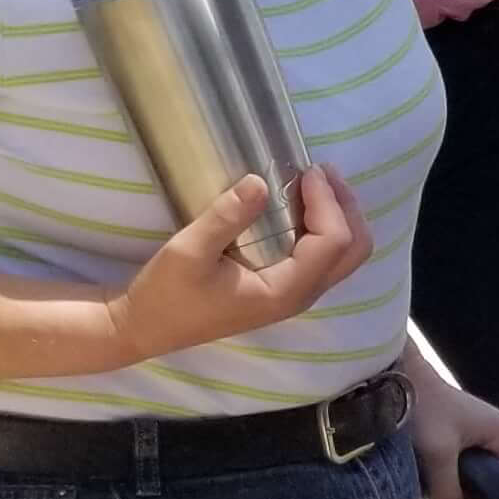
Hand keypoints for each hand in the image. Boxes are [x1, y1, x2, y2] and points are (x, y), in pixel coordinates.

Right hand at [102, 168, 367, 365]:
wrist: (145, 329)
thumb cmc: (165, 295)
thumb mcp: (188, 251)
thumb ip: (226, 218)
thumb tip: (260, 182)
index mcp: (286, 290)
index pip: (333, 242)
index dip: (329, 202)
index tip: (308, 170)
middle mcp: (300, 295)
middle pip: (354, 251)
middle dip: (346, 208)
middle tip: (323, 172)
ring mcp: (294, 294)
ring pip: (342, 255)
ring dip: (339, 216)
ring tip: (316, 182)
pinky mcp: (282, 288)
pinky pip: (321, 257)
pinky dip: (324, 228)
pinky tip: (300, 205)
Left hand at [402, 363, 498, 498]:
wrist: (392, 375)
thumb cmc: (424, 409)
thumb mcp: (437, 454)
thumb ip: (448, 492)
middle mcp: (495, 435)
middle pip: (491, 482)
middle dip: (466, 496)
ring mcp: (474, 434)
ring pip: (469, 475)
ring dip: (449, 485)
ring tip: (425, 483)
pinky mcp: (453, 434)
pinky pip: (455, 464)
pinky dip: (439, 473)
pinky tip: (420, 472)